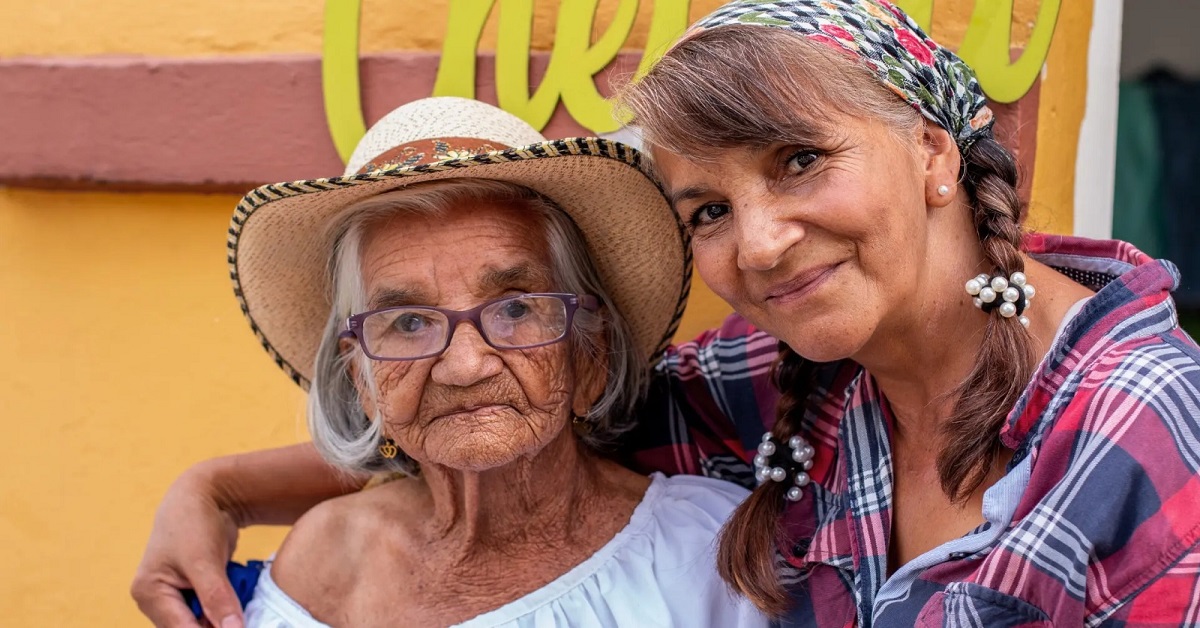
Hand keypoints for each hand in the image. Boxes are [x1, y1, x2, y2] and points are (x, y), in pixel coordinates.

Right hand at [131, 465, 243, 627]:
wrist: (205, 496)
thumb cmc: (194, 520)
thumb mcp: (204, 560)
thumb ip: (216, 597)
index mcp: (149, 593)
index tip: (239, 627)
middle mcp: (157, 600)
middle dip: (218, 623)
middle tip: (243, 613)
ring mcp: (175, 597)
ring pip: (204, 621)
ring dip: (225, 614)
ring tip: (238, 589)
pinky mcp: (193, 592)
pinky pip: (212, 611)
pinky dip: (228, 606)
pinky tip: (239, 590)